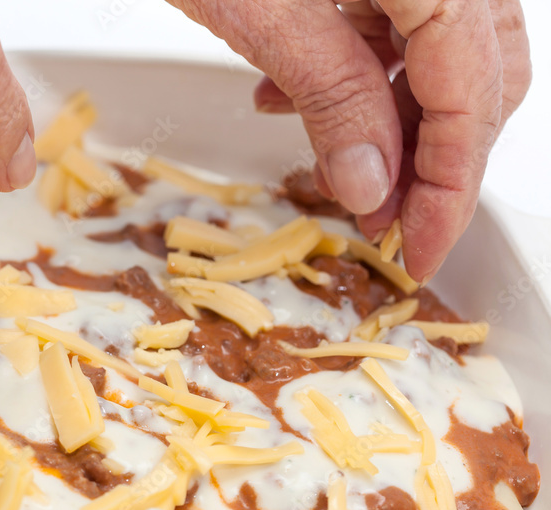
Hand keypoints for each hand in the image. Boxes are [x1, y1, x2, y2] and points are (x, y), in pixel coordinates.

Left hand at [169, 0, 529, 281]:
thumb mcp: (263, 9)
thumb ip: (330, 95)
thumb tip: (372, 185)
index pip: (472, 100)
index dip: (448, 188)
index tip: (418, 251)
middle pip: (479, 78)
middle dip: (430, 161)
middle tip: (384, 222)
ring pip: (442, 53)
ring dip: (390, 120)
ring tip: (332, 163)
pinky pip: (400, 19)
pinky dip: (360, 72)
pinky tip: (295, 96)